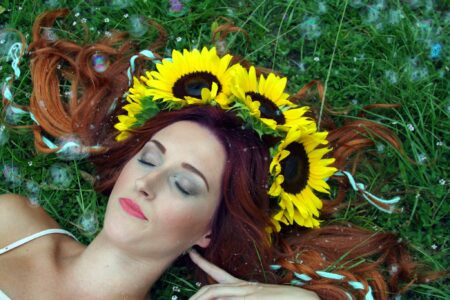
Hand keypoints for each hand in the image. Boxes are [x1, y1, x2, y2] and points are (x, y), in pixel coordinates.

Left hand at [188, 250, 319, 299]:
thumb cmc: (284, 299)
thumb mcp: (260, 296)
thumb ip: (245, 296)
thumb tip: (231, 296)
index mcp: (243, 286)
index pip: (218, 272)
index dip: (203, 262)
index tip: (191, 253)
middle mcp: (242, 287)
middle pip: (211, 287)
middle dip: (195, 295)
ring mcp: (246, 293)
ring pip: (215, 292)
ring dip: (200, 297)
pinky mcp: (252, 297)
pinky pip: (229, 296)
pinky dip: (217, 299)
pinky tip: (206, 299)